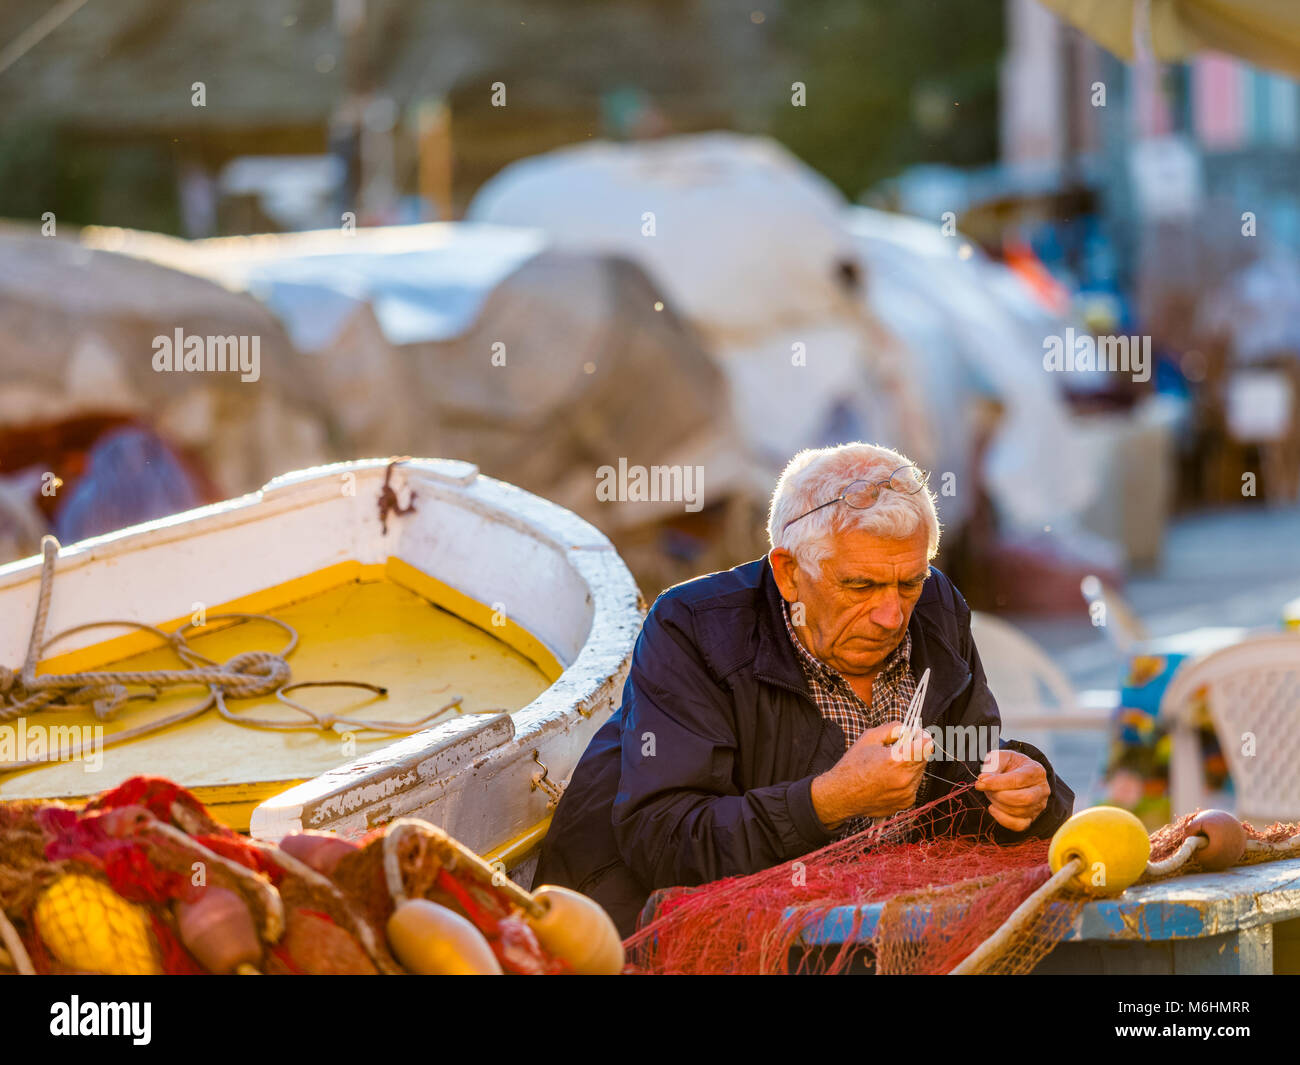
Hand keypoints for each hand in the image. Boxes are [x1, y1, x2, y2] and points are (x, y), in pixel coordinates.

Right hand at [811, 721, 934, 828]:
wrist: (841, 796)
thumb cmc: (852, 766)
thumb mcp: (869, 737)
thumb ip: (893, 728)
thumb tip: (909, 729)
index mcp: (897, 760)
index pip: (927, 745)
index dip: (922, 737)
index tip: (916, 735)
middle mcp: (906, 778)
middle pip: (925, 757)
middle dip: (915, 750)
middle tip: (898, 749)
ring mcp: (907, 793)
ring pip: (920, 771)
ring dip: (910, 765)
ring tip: (889, 767)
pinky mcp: (906, 802)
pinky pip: (914, 785)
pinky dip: (906, 779)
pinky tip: (889, 779)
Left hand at [975, 749, 1049, 831]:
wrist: (1018, 773)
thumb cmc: (1008, 765)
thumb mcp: (1000, 757)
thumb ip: (992, 765)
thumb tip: (983, 780)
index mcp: (1036, 771)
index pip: (1019, 779)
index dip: (998, 782)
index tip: (980, 782)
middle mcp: (1042, 789)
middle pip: (1025, 799)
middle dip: (1000, 795)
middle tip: (986, 789)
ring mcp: (1039, 805)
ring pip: (1020, 812)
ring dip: (999, 805)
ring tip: (990, 794)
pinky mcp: (1032, 818)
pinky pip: (1019, 825)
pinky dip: (1003, 819)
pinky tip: (993, 808)